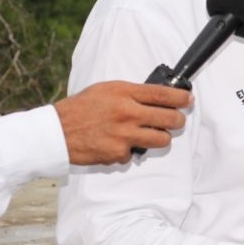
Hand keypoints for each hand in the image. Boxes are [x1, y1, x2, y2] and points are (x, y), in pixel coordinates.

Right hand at [54, 81, 190, 164]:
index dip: (182, 97)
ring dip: (160, 138)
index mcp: (124, 93)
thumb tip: (158, 97)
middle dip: (178, 120)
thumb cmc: (80, 109)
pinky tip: (117, 144)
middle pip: (171, 119)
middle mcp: (127, 113)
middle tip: (176, 120)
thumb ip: (131, 93)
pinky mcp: (118, 153)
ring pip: (162, 140)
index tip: (188, 100)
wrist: (55, 132)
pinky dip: (130, 151)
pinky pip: (136, 154)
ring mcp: (124, 135)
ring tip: (151, 134)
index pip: (163, 94)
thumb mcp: (106, 90)